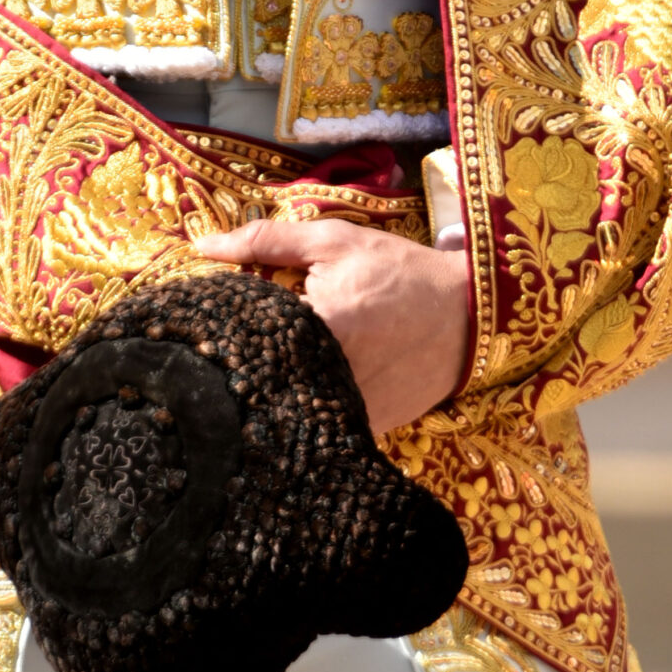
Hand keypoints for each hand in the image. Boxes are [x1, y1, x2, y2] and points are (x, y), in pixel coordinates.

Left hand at [195, 220, 469, 435]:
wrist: (469, 315)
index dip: (227, 322)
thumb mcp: (334, 242)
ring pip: (285, 404)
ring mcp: (348, 411)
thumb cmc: (398, 272)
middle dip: (246, 357)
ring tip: (283, 358)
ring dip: (276, 383)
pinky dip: (308, 403)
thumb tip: (201, 246)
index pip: (241, 331)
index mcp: (316, 328)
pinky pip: (318, 423)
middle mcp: (328, 378)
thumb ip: (265, 242)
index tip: (223, 312)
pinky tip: (312, 380)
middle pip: (258, 375)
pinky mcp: (365, 429)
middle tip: (252, 336)